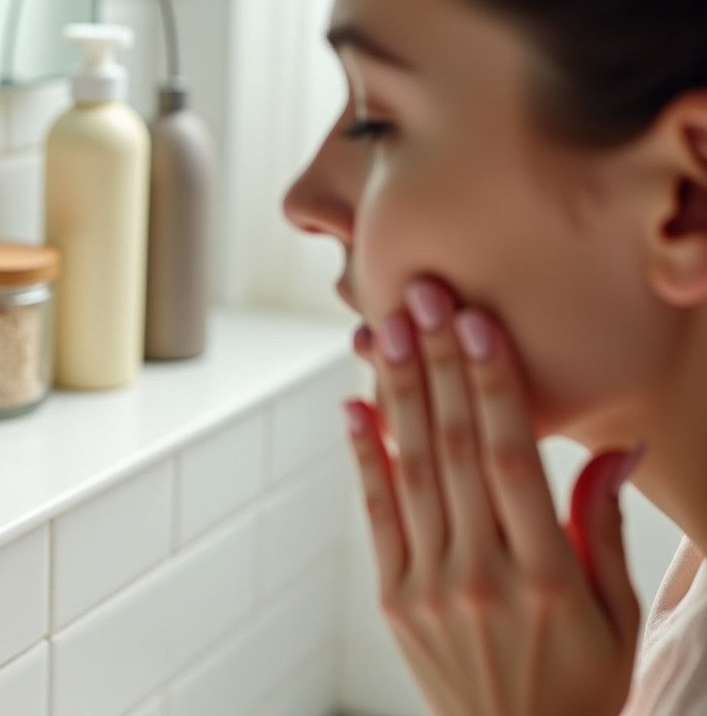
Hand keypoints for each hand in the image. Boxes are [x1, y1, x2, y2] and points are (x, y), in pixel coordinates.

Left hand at [343, 278, 641, 715]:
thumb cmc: (584, 681)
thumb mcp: (616, 613)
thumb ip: (602, 527)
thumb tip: (614, 445)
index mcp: (545, 574)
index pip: (511, 458)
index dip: (491, 384)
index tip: (476, 321)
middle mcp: (480, 574)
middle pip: (454, 451)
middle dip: (437, 365)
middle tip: (420, 296)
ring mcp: (428, 587)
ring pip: (410, 472)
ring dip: (398, 395)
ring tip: (386, 331)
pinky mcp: (394, 599)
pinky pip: (378, 516)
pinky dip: (366, 459)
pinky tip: (356, 408)